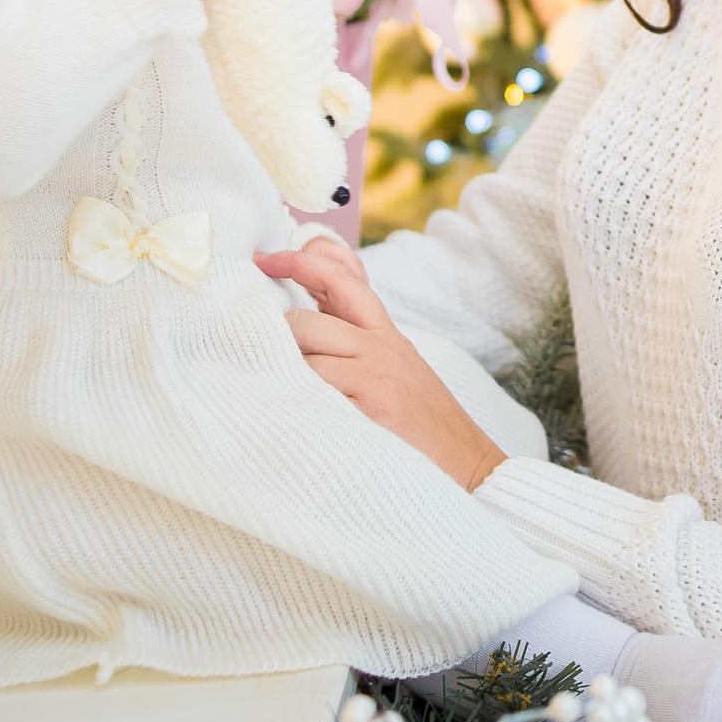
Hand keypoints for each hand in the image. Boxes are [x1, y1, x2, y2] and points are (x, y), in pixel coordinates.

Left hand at [257, 239, 508, 491]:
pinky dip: (293, 391)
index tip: (266, 259)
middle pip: (308, 315)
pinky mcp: (372, 396)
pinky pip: (314, 380)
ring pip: (305, 340)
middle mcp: (380, 343)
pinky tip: (288, 410)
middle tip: (255, 351)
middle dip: (276, 332)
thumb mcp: (394, 372)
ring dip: (281, 364)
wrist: (466, 462)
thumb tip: (298, 331)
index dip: (302, 260)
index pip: (343, 276)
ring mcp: (377, 368)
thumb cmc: (420, 427)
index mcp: (384, 333)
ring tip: (275, 393)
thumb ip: (354, 347)